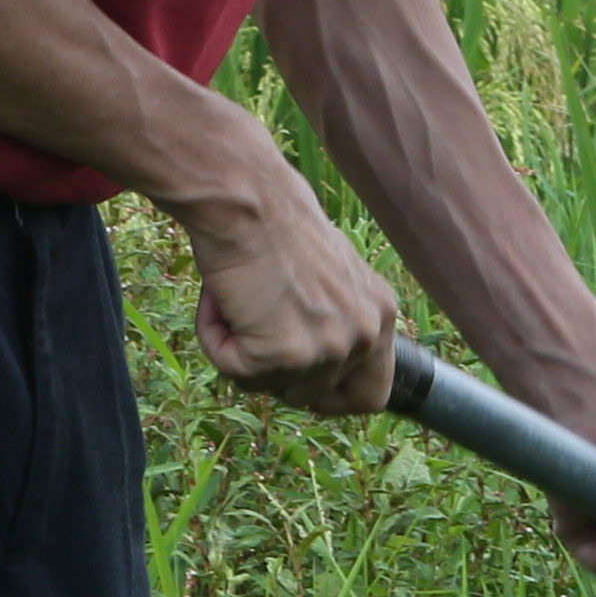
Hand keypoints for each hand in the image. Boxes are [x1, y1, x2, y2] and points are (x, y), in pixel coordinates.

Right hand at [170, 129, 399, 412]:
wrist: (247, 198)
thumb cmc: (275, 222)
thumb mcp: (327, 276)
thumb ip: (331, 319)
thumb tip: (309, 364)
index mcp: (381, 314)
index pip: (372, 394)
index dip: (330, 398)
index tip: (297, 382)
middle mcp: (365, 335)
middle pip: (314, 398)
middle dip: (275, 373)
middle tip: (251, 328)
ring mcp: (328, 350)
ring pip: (268, 386)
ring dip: (240, 349)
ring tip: (234, 297)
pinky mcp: (285, 357)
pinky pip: (234, 371)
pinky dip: (215, 340)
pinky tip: (219, 298)